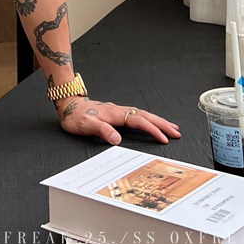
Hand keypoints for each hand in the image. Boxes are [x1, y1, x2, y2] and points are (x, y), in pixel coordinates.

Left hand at [56, 97, 180, 144]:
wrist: (67, 105)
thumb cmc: (74, 116)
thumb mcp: (85, 125)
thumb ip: (102, 130)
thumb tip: (117, 139)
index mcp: (114, 113)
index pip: (138, 121)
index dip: (152, 130)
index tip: (164, 138)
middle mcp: (118, 110)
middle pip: (145, 115)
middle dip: (162, 124)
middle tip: (176, 132)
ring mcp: (117, 110)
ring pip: (142, 114)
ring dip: (157, 121)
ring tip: (170, 127)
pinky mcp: (115, 112)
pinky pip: (136, 114)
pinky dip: (147, 119)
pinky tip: (150, 122)